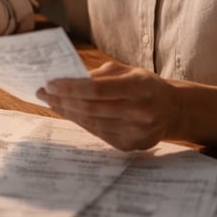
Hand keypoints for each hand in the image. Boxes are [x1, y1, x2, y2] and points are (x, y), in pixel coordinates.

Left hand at [36, 61, 179, 149]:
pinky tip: (68, 113)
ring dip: (67, 112)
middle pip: (91, 108)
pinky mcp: (130, 145)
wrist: (173, 110)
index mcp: (140, 87)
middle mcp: (140, 111)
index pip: (97, 89)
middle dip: (62, 100)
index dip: (70, 87)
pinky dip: (80, 122)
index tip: (50, 83)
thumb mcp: (128, 71)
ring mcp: (136, 131)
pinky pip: (98, 133)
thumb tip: (67, 77)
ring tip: (51, 102)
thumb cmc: (145, 85)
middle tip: (43, 93)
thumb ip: (100, 74)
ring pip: (92, 123)